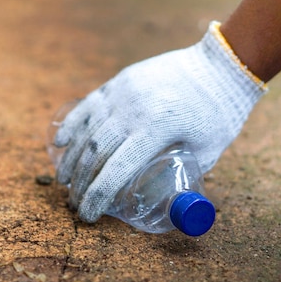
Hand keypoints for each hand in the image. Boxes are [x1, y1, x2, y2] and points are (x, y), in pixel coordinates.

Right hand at [53, 22, 266, 222]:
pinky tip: (60, 142)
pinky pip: (89, 105)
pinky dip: (72, 125)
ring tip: (64, 180)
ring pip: (88, 130)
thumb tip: (160, 198)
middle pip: (95, 153)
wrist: (221, 66)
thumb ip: (182, 174)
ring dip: (71, 159)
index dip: (97, 196)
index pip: (116, 170)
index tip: (87, 215)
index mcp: (156, 129)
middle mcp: (133, 109)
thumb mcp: (207, 152)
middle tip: (75, 203)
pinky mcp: (121, 81)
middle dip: (81, 183)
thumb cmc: (219, 114)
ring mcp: (123, 92)